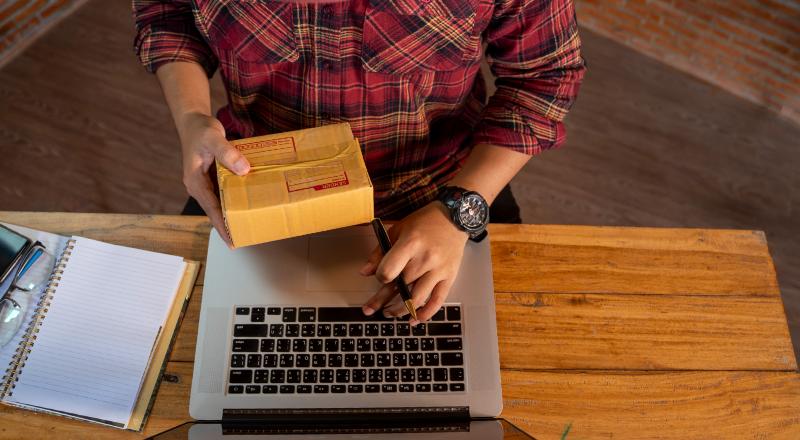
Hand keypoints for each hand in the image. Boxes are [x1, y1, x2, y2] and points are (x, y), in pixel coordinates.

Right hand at [178, 113, 249, 247]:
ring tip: (248, 228)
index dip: (223, 226)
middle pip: (215, 212)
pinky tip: (247, 204)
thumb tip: (243, 170)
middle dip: (228, 226)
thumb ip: (227, 152)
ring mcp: (205, 184)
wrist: (192, 122)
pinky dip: (234, 201)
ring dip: (231, 215)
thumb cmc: (201, 130)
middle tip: (245, 240)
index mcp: (195, 182)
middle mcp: (199, 187)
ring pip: (220, 204)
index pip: (212, 210)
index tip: (232, 241)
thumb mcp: (213, 138)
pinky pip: (224, 194)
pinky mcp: (212, 179)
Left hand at [360, 202, 468, 323]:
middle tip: (370, 309)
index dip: (380, 277)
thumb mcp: (398, 229)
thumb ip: (380, 251)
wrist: (455, 218)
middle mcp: (425, 259)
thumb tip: (365, 272)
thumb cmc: (425, 222)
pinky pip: (437, 300)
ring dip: (400, 310)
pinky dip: (426, 313)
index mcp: (410, 243)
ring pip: (416, 298)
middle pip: (400, 286)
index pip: (389, 271)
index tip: (379, 277)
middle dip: (382, 299)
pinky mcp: (449, 277)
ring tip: (389, 313)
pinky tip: (414, 319)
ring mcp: (438, 270)